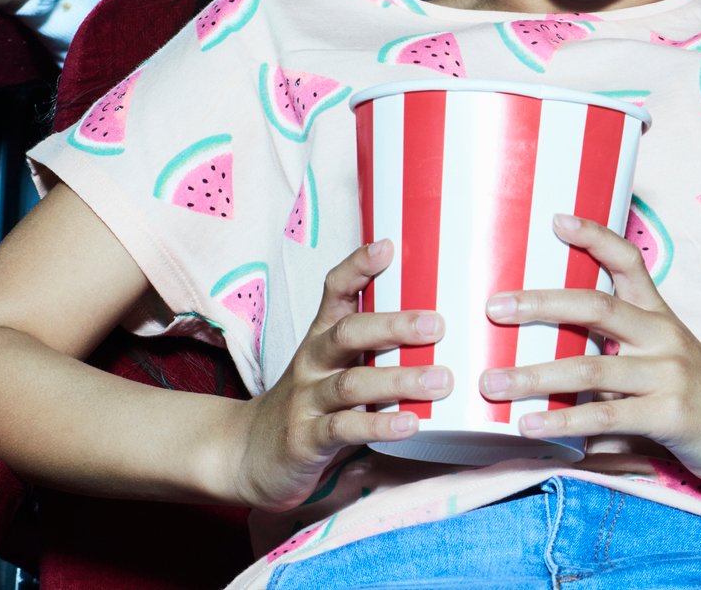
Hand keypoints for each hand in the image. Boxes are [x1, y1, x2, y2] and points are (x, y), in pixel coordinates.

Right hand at [225, 241, 447, 510]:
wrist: (249, 454)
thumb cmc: (315, 403)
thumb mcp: (339, 366)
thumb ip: (379, 347)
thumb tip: (451, 326)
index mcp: (323, 337)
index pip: (336, 292)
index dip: (358, 268)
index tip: (387, 246)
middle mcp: (313, 361)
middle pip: (348, 333)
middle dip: (394, 325)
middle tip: (437, 326)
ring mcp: (307, 400)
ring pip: (351, 383)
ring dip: (399, 380)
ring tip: (440, 381)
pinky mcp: (306, 439)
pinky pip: (344, 428)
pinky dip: (379, 425)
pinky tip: (410, 424)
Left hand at [483, 214, 700, 486]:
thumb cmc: (696, 394)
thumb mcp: (662, 359)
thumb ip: (616, 354)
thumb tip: (542, 358)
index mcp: (659, 316)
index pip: (629, 262)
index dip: (595, 237)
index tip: (556, 220)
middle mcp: (663, 336)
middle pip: (597, 306)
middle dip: (540, 304)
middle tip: (493, 308)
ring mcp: (669, 373)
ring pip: (590, 367)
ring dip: (534, 375)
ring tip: (491, 383)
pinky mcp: (671, 414)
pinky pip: (607, 415)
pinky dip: (562, 421)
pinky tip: (528, 425)